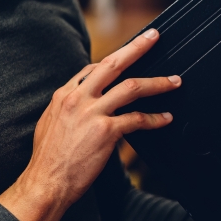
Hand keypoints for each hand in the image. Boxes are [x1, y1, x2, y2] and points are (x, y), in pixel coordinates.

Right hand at [0, 29, 179, 220]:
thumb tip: (81, 102)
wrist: (46, 183)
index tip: (129, 57)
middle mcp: (78, 98)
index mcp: (64, 95)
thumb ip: (67, 107)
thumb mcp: (49, 123)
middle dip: (137, 47)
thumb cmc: (48, 160)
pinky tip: (165, 118)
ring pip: (131, 87)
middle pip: (113, 64)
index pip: (93, 68)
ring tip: (174, 81)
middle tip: (153, 37)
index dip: (114, 61)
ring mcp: (92, 113)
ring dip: (157, 83)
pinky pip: (137, 119)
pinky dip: (155, 118)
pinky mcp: (106, 131)